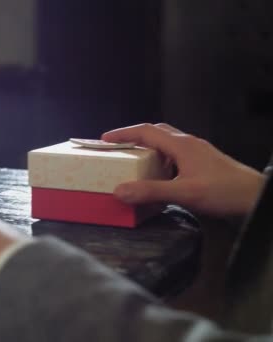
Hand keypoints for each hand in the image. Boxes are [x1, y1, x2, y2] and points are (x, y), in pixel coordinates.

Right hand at [102, 123, 264, 217]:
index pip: (146, 131)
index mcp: (182, 145)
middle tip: (118, 148)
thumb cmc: (224, 192)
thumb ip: (151, 192)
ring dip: (149, 149)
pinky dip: (162, 161)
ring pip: (167, 144)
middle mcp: (189, 144)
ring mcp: (198, 153)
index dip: (124, 133)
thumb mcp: (184, 193)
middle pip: (157, 132)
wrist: (256, 198)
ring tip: (135, 163)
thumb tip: (119, 191)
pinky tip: (160, 177)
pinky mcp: (204, 164)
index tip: (104, 139)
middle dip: (134, 138)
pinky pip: (176, 156)